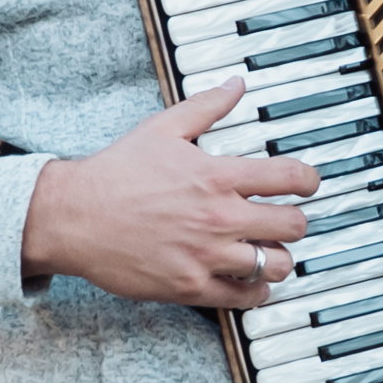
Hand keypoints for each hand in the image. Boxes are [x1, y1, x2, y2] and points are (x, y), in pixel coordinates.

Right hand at [21, 84, 319, 308]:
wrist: (73, 217)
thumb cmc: (115, 173)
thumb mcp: (161, 128)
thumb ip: (206, 106)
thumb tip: (236, 84)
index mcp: (217, 176)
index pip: (289, 178)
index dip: (309, 181)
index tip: (307, 185)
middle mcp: (218, 217)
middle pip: (293, 225)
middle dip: (295, 222)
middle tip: (286, 221)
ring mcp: (206, 255)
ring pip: (276, 265)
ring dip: (279, 258)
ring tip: (269, 252)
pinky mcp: (190, 286)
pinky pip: (244, 298)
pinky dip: (256, 292)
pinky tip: (250, 282)